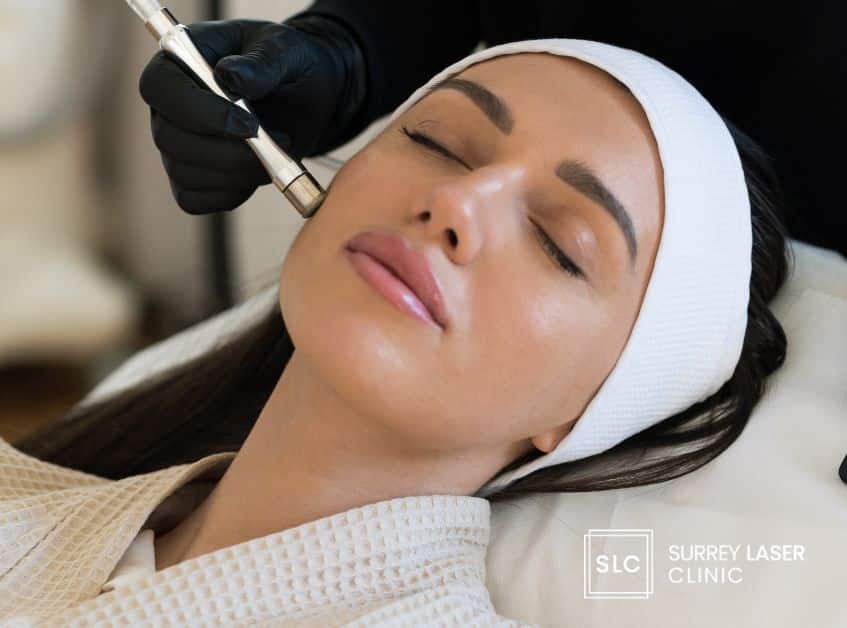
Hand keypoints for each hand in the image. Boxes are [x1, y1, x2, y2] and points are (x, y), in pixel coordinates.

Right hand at [139, 16, 365, 213]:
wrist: (307, 97)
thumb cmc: (288, 65)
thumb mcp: (285, 51)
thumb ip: (261, 62)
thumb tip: (231, 78)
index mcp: (177, 62)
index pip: (160, 88)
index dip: (199, 112)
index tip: (249, 125)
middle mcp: (168, 106)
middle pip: (169, 138)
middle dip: (226, 152)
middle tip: (275, 145)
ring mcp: (177, 145)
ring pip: (184, 173)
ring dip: (236, 174)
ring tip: (277, 155)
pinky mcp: (194, 177)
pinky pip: (193, 200)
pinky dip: (229, 195)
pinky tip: (259, 175)